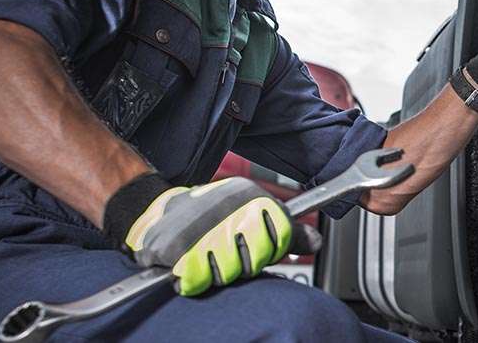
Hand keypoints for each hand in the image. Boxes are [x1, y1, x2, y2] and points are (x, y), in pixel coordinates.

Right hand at [123, 177, 314, 295]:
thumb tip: (316, 242)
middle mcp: (229, 208)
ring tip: (207, 254)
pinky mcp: (175, 248)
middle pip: (257, 259)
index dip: (271, 249)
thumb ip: (287, 231)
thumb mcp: (254, 213)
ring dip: (217, 271)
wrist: (161, 211)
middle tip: (228, 251)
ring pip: (229, 272)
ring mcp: (202, 227)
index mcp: (252, 197)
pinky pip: (197, 280)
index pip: (283, 235)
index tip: (258, 245)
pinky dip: (193, 279)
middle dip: (244, 263)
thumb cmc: (212, 216)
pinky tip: (191, 263)